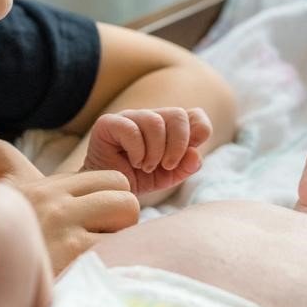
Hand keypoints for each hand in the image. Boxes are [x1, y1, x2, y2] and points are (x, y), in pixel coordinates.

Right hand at [81, 107, 211, 194]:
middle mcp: (149, 117)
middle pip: (178, 115)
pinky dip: (138, 151)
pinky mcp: (108, 123)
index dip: (199, 132)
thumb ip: (186, 165)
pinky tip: (133, 162)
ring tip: (146, 166)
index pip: (194, 115)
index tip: (188, 154)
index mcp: (168, 126)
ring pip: (155, 122)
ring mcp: (129, 117)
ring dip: (155, 151)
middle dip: (177, 145)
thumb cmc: (137, 179)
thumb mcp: (168, 177)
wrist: (108, 191)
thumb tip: (195, 153)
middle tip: (166, 166)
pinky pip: (131, 129)